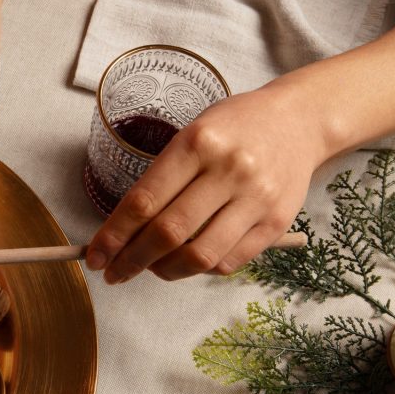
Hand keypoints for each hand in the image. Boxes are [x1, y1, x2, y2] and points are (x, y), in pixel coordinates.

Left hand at [86, 81, 327, 281]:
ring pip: (199, 255)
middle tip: (113, 273)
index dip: (113, 236)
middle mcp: (228, 170)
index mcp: (197, 143)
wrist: (299, 120)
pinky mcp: (277, 222)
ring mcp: (256, 198)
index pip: (143, 201)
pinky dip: (200, 270)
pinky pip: (228, 262)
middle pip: (168, 232)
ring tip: (150, 268)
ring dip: (164, 271)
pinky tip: (186, 262)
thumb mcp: (191, 134)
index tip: (95, 257)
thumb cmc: (233, 127)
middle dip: (132, 260)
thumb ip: (161, 179)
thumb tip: (121, 231)